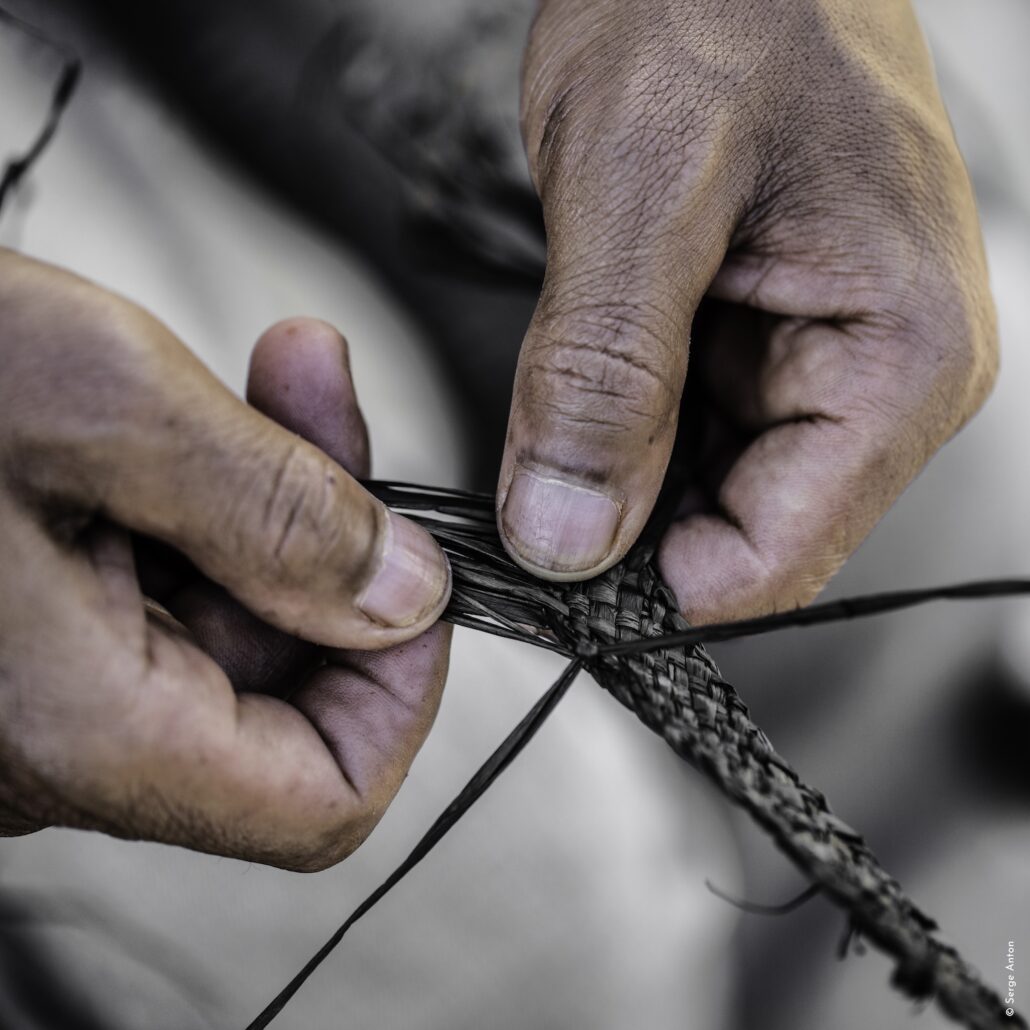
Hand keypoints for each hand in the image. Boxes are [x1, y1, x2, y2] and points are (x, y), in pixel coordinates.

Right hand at [0, 250, 450, 870]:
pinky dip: (200, 505)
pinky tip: (193, 412)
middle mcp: (49, 742)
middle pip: (283, 691)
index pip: (322, 799)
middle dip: (334, 540)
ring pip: (224, 629)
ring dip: (270, 500)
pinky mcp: (14, 635)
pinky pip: (153, 595)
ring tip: (276, 374)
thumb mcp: (93, 399)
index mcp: (75, 728)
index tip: (415, 574)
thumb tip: (406, 595)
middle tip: (324, 398)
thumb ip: (273, 512)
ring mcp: (28, 691)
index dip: (400, 692)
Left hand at [498, 0, 996, 620]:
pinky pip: (686, 431)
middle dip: (622, 520)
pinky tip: (583, 366)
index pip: (773, 561)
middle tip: (523, 465)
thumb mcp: (637, 186)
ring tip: (557, 386)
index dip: (647, 583)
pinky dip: (618, 422)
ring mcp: (824, 360)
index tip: (542, 559)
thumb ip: (603, 375)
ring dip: (614, 466)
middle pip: (735, 534)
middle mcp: (880, 377)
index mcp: (899, 359)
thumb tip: (566, 535)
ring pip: (701, 491)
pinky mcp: (768, 339)